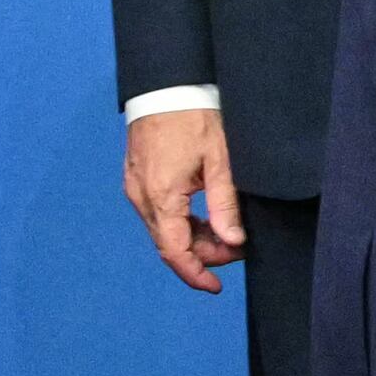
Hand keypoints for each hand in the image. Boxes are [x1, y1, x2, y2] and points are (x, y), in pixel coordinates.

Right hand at [123, 107, 243, 293]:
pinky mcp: (138, 180)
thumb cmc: (195, 118)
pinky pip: (159, 213)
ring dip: (194, 239)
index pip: (174, 250)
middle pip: (170, 243)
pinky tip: (207, 219)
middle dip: (203, 255)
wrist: (167, 87)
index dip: (195, 274)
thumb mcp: (221, 161)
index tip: (216, 287)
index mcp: (161, 196)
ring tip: (229, 234)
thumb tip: (233, 241)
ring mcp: (136, 188)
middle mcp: (141, 196)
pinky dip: (182, 223)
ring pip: (164, 230)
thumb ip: (225, 204)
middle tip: (239, 250)